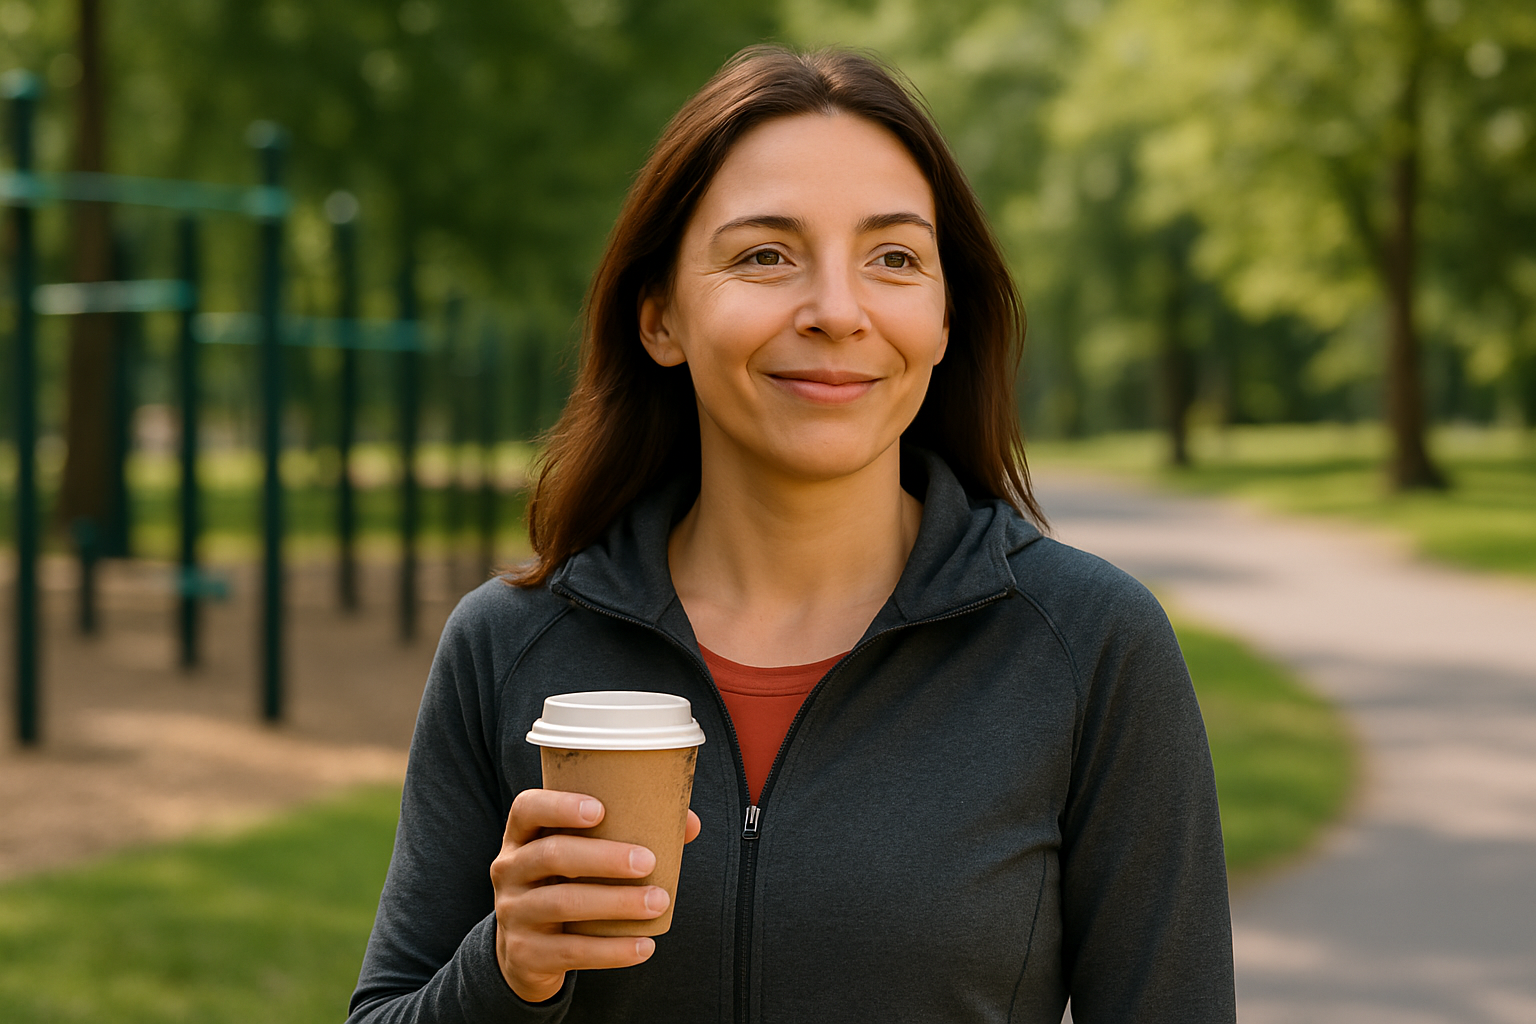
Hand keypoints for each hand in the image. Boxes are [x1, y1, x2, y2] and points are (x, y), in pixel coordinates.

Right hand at [491, 789, 702, 1003]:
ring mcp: (513, 913)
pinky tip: (645, 946)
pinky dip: (612, 950)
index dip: (559, 805)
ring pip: (564, 903)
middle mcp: (509, 870)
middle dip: (604, 857)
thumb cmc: (566, 885)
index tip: (600, 809)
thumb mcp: (580, 857)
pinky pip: (571, 951)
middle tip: (648, 861)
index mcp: (521, 836)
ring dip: (616, 903)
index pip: (527, 808)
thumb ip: (627, 834)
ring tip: (659, 902)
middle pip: (551, 855)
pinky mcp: (526, 953)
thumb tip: (689, 824)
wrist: (525, 952)